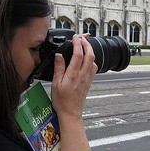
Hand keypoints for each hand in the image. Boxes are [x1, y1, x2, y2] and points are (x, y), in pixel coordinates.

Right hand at [50, 35, 97, 150]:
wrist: (71, 113)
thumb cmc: (62, 101)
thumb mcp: (55, 84)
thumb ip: (58, 68)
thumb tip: (58, 55)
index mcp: (73, 74)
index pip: (78, 54)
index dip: (78, 43)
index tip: (75, 37)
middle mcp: (83, 75)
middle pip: (90, 55)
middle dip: (87, 44)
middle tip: (82, 38)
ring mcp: (88, 78)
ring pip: (93, 61)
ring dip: (90, 51)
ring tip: (85, 46)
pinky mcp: (89, 82)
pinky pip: (94, 68)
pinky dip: (92, 60)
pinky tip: (87, 60)